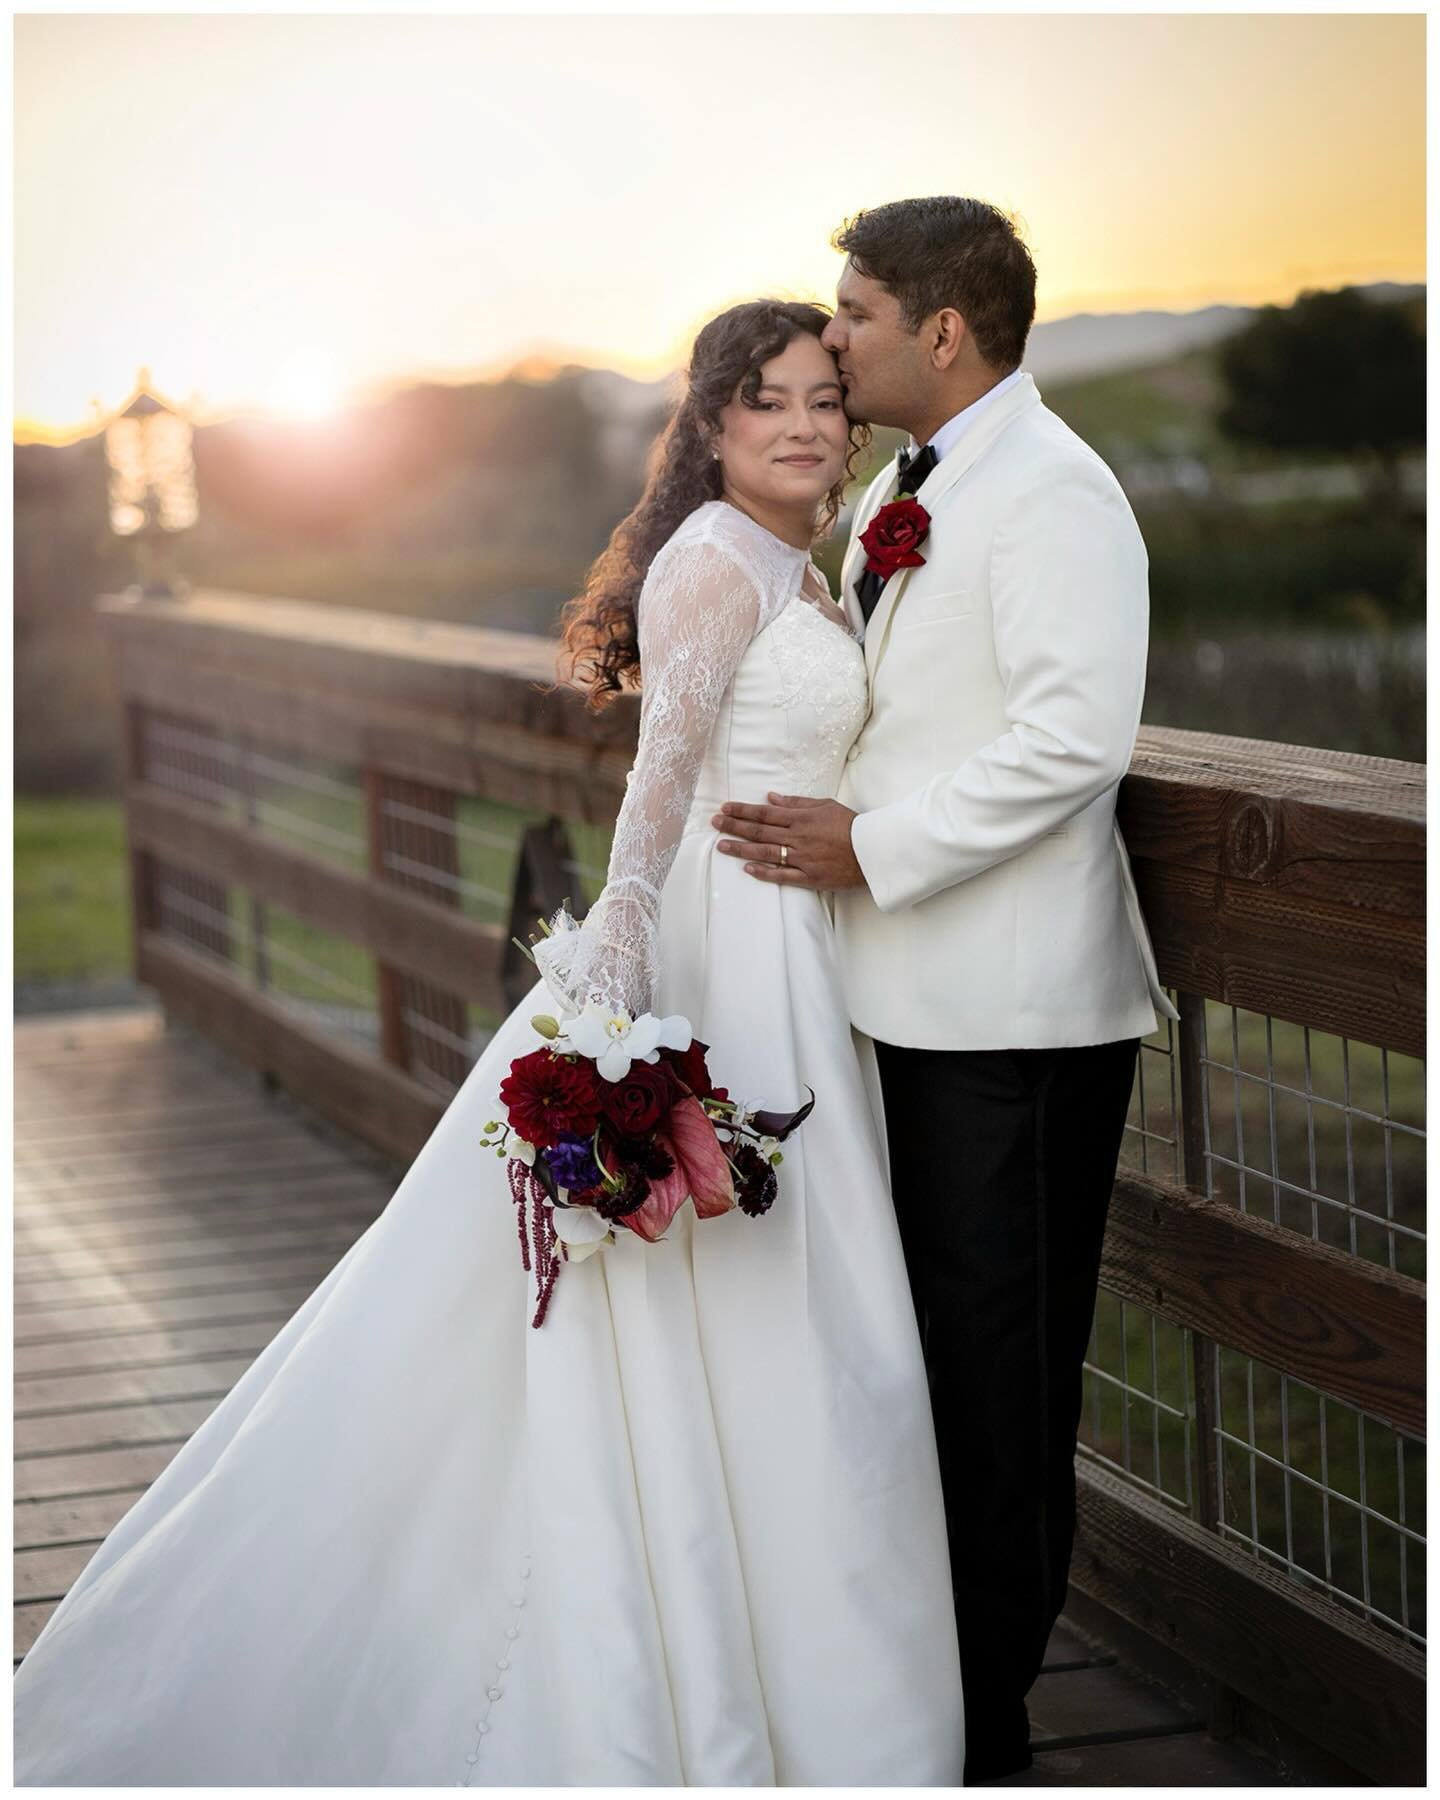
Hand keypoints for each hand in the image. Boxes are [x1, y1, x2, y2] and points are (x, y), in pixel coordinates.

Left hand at [710, 794, 866, 890]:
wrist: (872, 851)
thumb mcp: (825, 805)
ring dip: (741, 848)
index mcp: (801, 819)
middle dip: (734, 826)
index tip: (725, 809)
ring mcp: (802, 859)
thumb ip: (796, 803)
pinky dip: (764, 872)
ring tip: (721, 846)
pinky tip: (747, 869)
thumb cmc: (850, 825)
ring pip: (765, 852)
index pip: (765, 813)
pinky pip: (782, 875)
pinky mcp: (809, 877)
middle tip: (714, 823)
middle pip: (760, 831)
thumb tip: (770, 798)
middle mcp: (797, 838)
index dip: (743, 810)